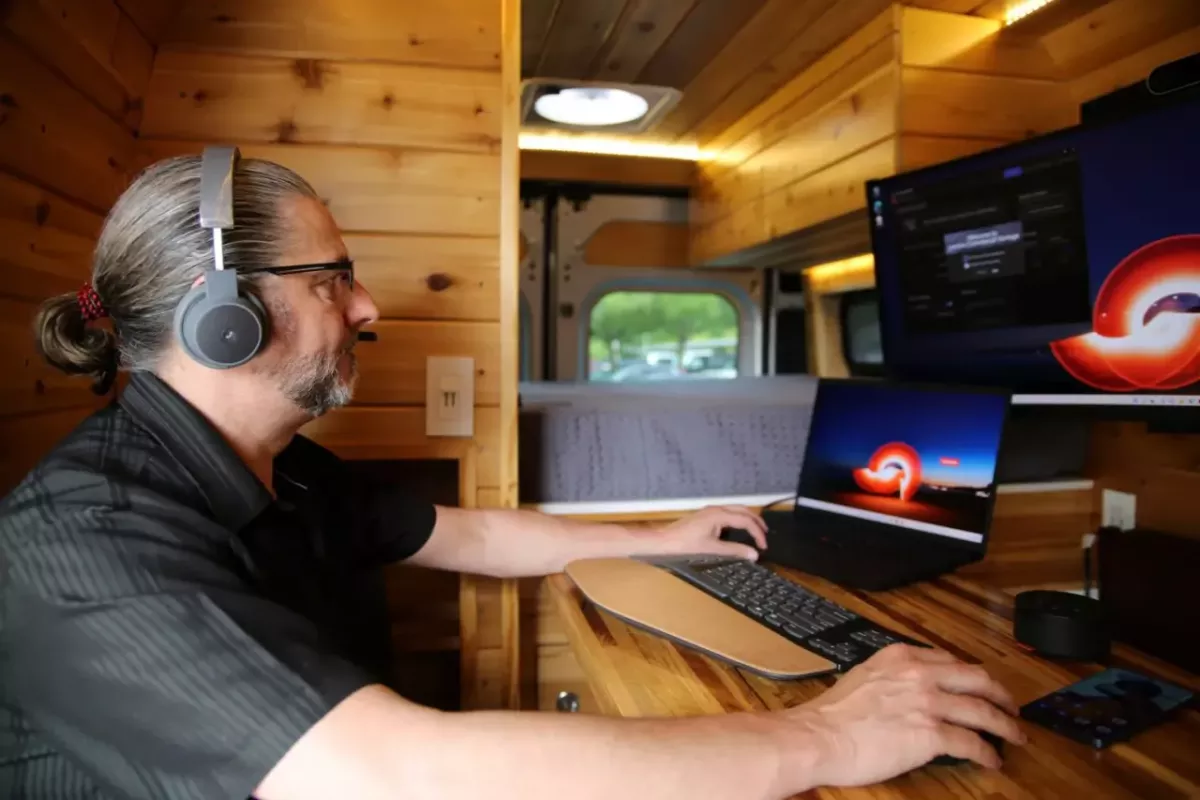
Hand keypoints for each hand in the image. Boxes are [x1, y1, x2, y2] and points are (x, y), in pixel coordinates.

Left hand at [653, 505, 767, 559]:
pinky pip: (728, 513)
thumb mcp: (712, 549)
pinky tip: (739, 530)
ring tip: (756, 531)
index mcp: (719, 515)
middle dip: (756, 522)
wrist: (663, 540)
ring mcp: (710, 511)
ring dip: (748, 519)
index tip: (763, 546)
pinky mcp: (706, 516)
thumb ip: (734, 551)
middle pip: (743, 511)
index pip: (745, 521)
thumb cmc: (685, 545)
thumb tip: (753, 554)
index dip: (757, 533)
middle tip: (765, 535)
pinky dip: (738, 520)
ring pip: (736, 510)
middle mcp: (716, 509)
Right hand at [777, 644, 1026, 789]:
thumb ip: (892, 677)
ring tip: (1017, 736)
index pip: (950, 661)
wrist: (820, 736)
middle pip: (977, 679)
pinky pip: (971, 743)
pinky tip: (994, 760)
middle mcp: (920, 674)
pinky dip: (988, 752)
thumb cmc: (831, 714)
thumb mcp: (864, 677)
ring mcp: (928, 703)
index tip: (979, 685)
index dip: (971, 675)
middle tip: (1013, 707)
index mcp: (901, 657)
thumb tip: (906, 691)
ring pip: (982, 710)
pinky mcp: (931, 735)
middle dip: (1001, 694)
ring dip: (1005, 725)